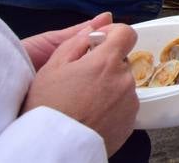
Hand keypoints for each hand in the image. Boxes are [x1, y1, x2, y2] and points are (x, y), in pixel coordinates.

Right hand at [22, 23, 138, 155]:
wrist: (53, 149)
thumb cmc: (48, 108)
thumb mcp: (52, 68)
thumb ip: (76, 42)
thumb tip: (93, 30)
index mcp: (106, 62)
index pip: (126, 33)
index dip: (113, 34)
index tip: (100, 42)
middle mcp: (124, 79)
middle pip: (121, 61)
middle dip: (105, 65)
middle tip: (82, 80)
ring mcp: (130, 101)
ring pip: (122, 84)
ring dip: (109, 87)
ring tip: (84, 102)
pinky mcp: (130, 121)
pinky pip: (124, 105)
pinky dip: (112, 106)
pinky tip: (92, 115)